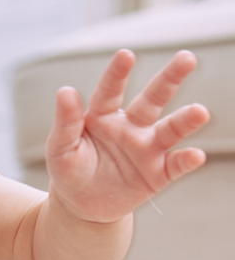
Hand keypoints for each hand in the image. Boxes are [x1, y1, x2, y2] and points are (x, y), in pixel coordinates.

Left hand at [46, 49, 209, 223]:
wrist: (82, 205)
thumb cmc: (69, 169)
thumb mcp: (60, 147)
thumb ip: (65, 121)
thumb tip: (65, 90)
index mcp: (102, 115)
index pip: (109, 91)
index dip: (117, 73)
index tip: (126, 54)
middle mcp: (129, 126)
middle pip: (151, 99)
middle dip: (169, 79)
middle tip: (187, 58)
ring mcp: (146, 148)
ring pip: (170, 129)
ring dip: (185, 121)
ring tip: (200, 112)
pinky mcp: (158, 173)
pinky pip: (175, 165)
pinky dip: (186, 160)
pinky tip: (195, 155)